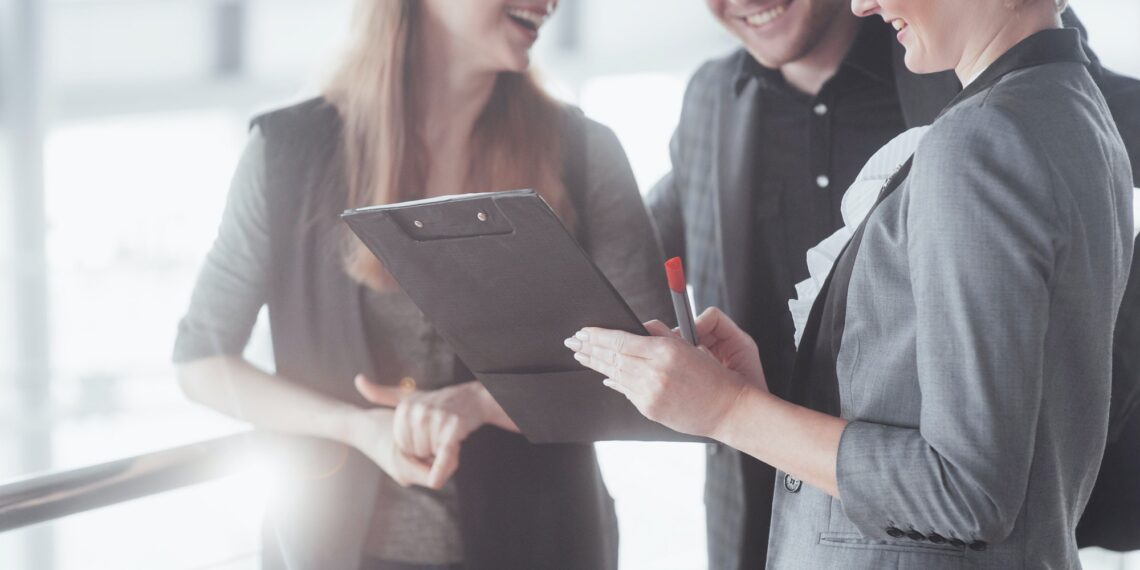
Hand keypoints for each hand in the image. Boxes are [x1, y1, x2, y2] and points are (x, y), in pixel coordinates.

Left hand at [355, 376, 495, 487]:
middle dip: (427, 450)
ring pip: (430, 454)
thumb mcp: (408, 396)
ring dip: (440, 453)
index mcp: (405, 408)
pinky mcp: (452, 430)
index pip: (402, 446)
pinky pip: (443, 454)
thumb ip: (382, 393)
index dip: (415, 446)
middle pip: (415, 451)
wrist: (473, 398)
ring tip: (448, 436)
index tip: (425, 434)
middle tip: (439, 435)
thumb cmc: (439, 401)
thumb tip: (358, 380)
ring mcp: (436, 420)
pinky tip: (434, 482)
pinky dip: (440, 470)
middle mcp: (419, 412)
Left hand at [564, 308, 765, 438]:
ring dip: (596, 363)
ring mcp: (649, 393)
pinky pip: (626, 391)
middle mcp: (653, 372)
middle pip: (612, 357)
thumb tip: (634, 332)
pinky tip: (604, 375)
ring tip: (581, 355)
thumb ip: (659, 336)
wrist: (728, 409)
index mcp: (664, 351)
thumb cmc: (713, 375)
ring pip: (615, 374)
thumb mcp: (689, 347)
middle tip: (572, 342)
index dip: (598, 335)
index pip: (621, 340)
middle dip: (590, 348)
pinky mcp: (649, 409)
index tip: (584, 331)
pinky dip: (614, 380)